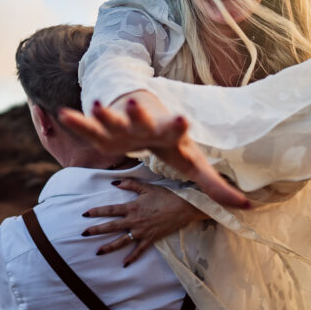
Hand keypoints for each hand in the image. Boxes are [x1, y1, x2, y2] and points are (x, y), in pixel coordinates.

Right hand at [59, 97, 250, 208]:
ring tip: (93, 104)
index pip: (176, 128)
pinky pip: (89, 127)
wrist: (149, 116)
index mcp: (169, 132)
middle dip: (137, 112)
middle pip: (141, 118)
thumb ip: (216, 186)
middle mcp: (146, 124)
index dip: (178, 125)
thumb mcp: (194, 164)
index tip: (183, 120)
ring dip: (103, 113)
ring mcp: (124, 125)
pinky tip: (62, 113)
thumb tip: (248, 205)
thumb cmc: (172, 144)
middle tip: (132, 104)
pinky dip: (77, 121)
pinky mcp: (105, 130)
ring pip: (112, 119)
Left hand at [81, 179, 206, 265]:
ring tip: (97, 252)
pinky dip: (132, 258)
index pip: (110, 210)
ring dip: (109, 247)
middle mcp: (134, 221)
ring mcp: (142, 231)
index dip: (97, 212)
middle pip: (111, 227)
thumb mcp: (146, 188)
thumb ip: (129, 185)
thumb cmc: (165, 196)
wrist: (183, 208)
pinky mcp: (150, 238)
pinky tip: (124, 264)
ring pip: (122, 241)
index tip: (85, 214)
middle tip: (84, 234)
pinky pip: (139, 250)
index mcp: (132, 208)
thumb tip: (114, 183)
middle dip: (96, 230)